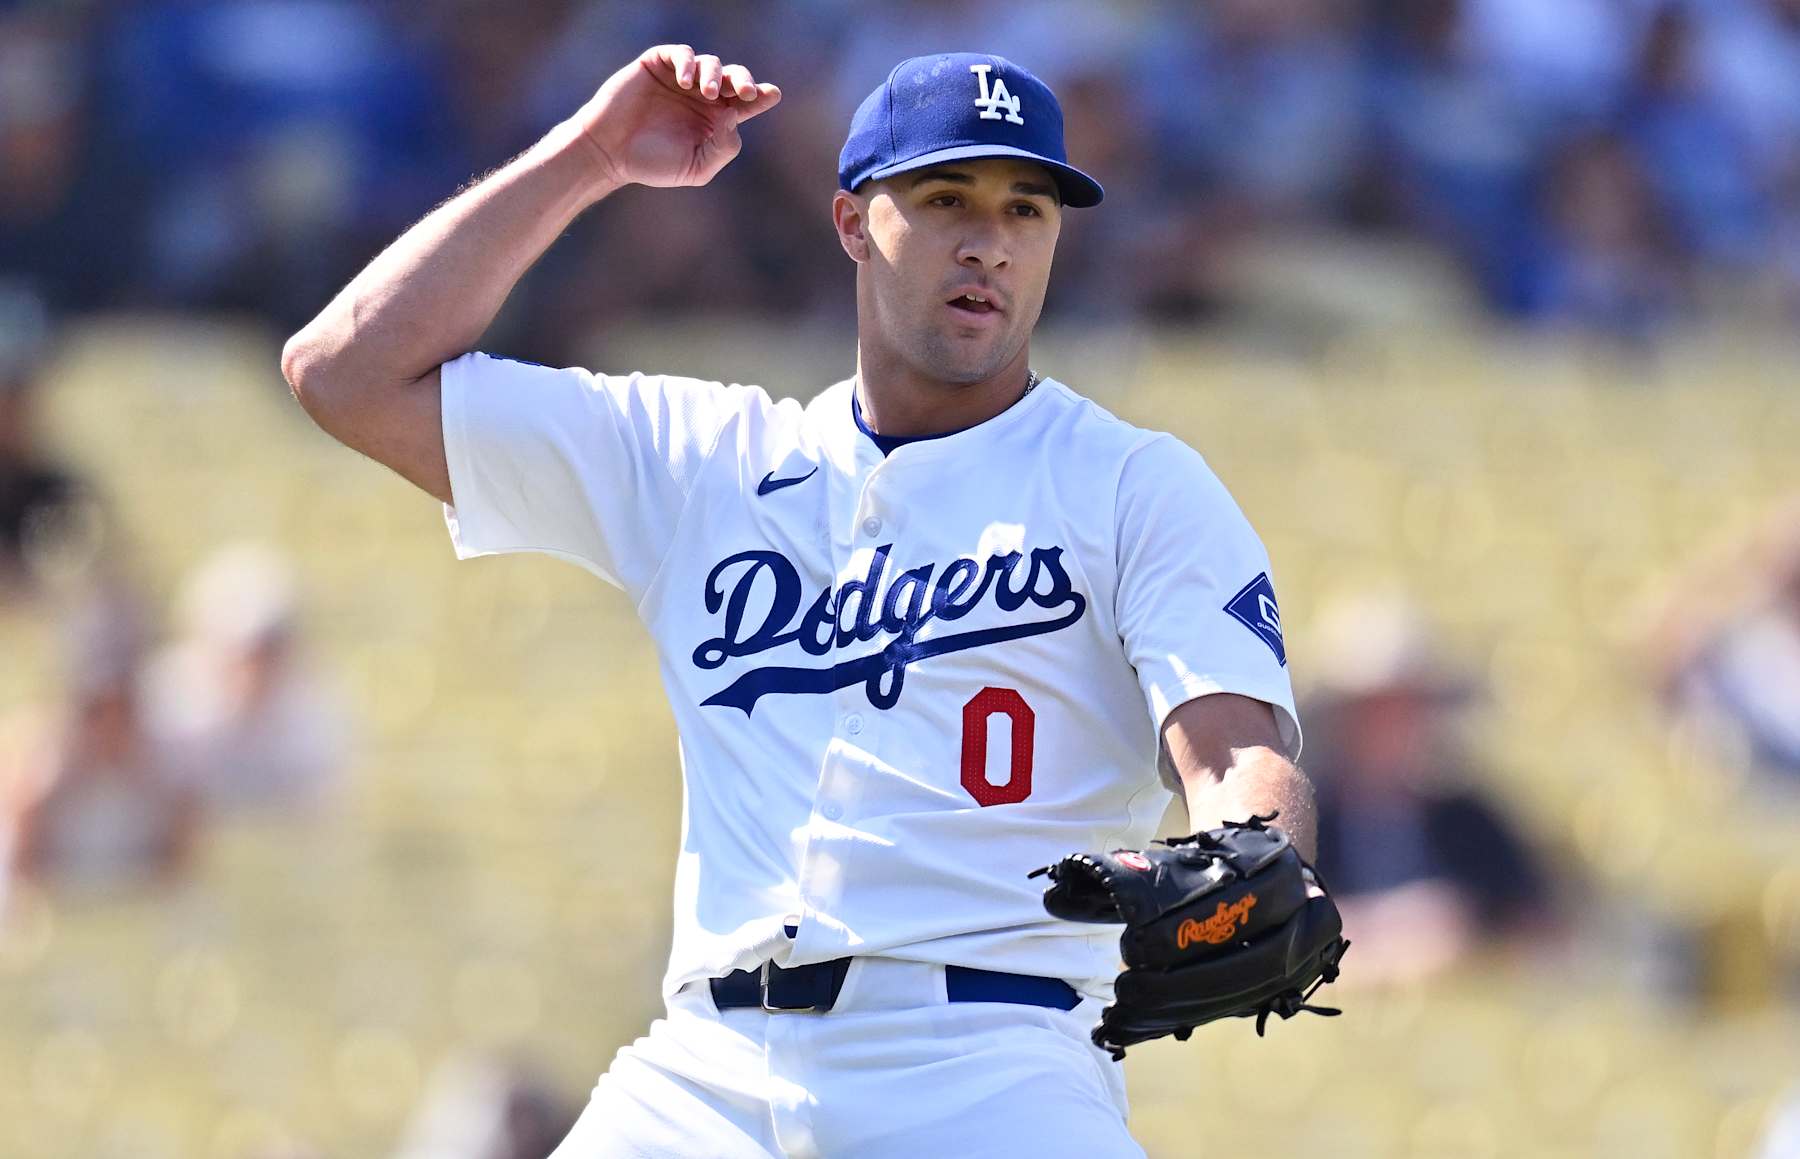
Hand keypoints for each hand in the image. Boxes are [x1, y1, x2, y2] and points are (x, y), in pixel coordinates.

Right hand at [573, 45, 781, 190]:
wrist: (610, 152)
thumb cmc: (652, 164)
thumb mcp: (696, 167)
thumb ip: (723, 147)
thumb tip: (735, 117)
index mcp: (716, 119)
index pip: (746, 102)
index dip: (761, 95)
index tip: (772, 95)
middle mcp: (702, 95)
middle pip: (734, 77)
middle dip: (744, 81)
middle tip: (747, 93)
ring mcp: (681, 78)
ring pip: (710, 63)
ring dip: (715, 75)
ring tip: (709, 93)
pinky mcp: (658, 64)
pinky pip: (680, 53)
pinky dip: (687, 63)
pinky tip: (685, 82)